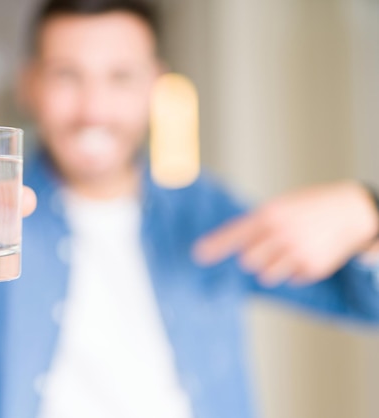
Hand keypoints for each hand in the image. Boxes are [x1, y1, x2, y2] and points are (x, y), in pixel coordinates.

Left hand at [193, 181, 378, 286]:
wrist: (350, 211)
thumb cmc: (307, 207)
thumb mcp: (279, 206)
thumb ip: (255, 224)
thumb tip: (224, 244)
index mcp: (271, 214)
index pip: (235, 233)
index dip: (216, 245)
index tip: (198, 255)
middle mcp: (283, 234)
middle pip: (247, 261)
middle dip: (252, 256)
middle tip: (266, 246)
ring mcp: (299, 253)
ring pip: (265, 275)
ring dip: (269, 267)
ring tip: (284, 251)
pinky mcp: (313, 268)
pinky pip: (289, 279)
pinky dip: (292, 270)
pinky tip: (305, 253)